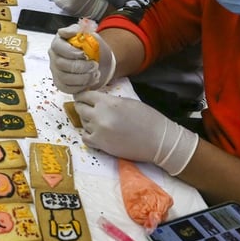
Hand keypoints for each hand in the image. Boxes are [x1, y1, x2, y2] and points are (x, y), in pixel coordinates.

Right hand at [48, 23, 115, 93]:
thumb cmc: (93, 47)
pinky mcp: (61, 84)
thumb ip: (79, 30)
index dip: (71, 52)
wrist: (100, 61)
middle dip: (81, 66)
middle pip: (61, 64)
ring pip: (65, 78)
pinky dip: (82, 86)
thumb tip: (67, 31)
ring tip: (95, 73)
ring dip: (84, 77)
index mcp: (58, 43)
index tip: (84, 54)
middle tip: (95, 65)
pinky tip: (91, 80)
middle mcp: (54, 57)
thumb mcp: (89, 34)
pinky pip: (68, 89)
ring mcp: (56, 72)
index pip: (57, 47)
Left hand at [73, 90, 198, 175]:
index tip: (81, 96)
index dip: (82, 95)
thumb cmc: (147, 119)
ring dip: (87, 120)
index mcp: (108, 102)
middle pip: (80, 108)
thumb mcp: (127, 102)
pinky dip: (88, 133)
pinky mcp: (101, 145)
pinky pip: (85, 137)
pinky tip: (96, 132)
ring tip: (97, 120)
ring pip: (83, 122)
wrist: (158, 141)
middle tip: (86, 107)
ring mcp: (99, 131)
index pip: (85, 95)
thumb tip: (95, 100)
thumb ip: (109, 100)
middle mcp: (100, 116)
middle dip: (82, 106)